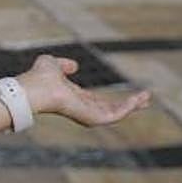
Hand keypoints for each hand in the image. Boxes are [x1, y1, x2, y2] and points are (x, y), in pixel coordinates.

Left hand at [17, 55, 149, 125]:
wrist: (34, 87)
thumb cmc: (39, 77)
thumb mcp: (52, 64)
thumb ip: (63, 64)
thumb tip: (75, 66)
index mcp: (75, 98)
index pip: (98, 101)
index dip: (113, 98)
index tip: (130, 96)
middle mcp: (82, 108)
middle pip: (111, 109)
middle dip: (129, 105)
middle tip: (146, 99)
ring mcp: (87, 114)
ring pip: (115, 113)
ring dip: (132, 105)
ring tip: (146, 97)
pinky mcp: (92, 118)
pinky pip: (115, 115)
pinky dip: (127, 108)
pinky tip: (137, 99)